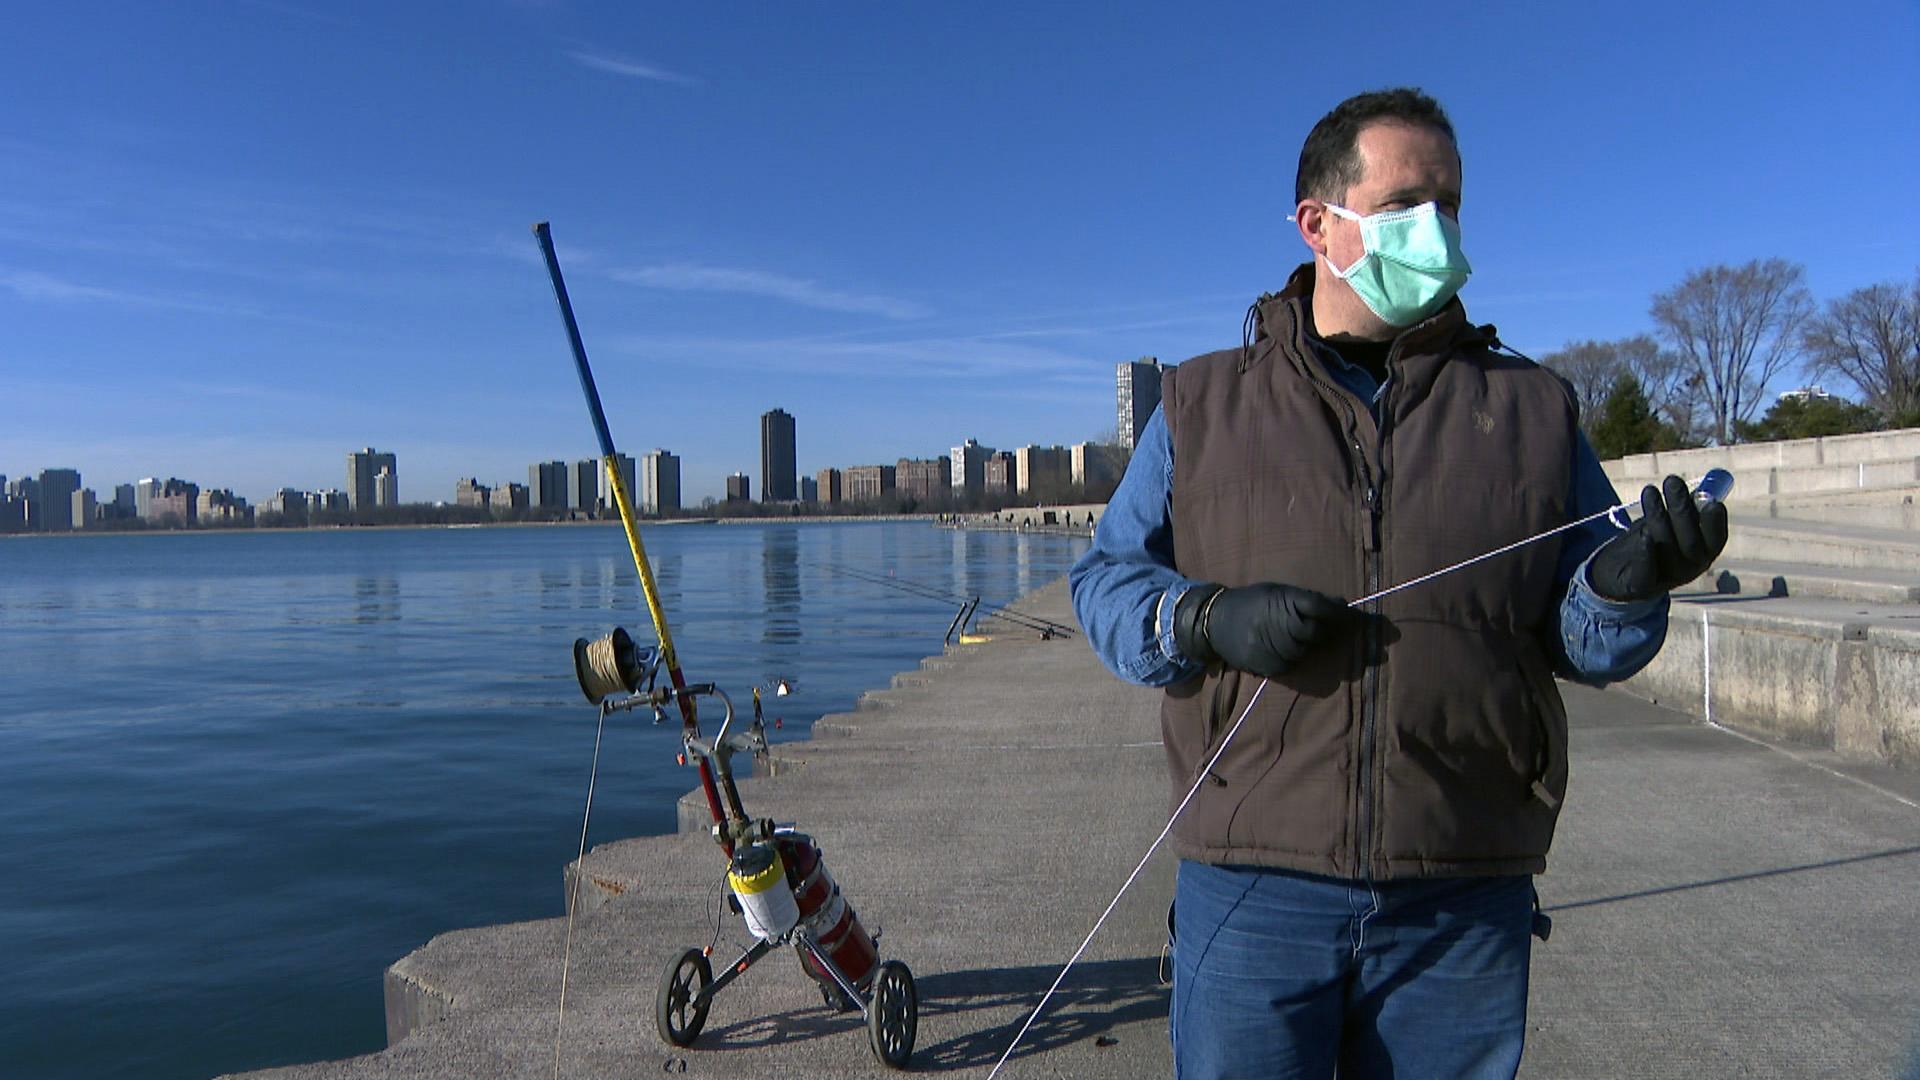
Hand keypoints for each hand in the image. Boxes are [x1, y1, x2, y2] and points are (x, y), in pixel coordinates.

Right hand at [1174, 582, 1353, 677]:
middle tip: (1328, 628)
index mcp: (1281, 600)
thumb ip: (1307, 599)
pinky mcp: (1270, 667)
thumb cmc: (1251, 603)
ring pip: (1307, 651)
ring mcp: (1274, 647)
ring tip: (1296, 636)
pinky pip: (1293, 664)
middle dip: (1324, 630)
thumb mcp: (1276, 592)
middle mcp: (1279, 624)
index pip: (1318, 606)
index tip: (1348, 615)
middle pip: (1316, 631)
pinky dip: (1294, 658)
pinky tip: (1282, 648)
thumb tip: (1342, 605)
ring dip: (1309, 645)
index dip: (1336, 612)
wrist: (1215, 623)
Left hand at [1588, 475, 1729, 602]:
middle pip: (1691, 544)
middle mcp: (1689, 569)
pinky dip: (1646, 553)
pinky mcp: (1639, 586)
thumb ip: (1688, 508)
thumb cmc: (1651, 539)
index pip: (1716, 539)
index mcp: (1703, 553)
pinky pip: (1645, 572)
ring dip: (1658, 517)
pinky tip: (1643, 535)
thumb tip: (1703, 490)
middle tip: (1672, 481)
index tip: (1712, 500)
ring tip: (1650, 492)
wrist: (1616, 570)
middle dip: (1682, 510)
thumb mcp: (1672, 521)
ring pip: (1665, 549)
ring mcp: (1665, 579)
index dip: (1715, 522)